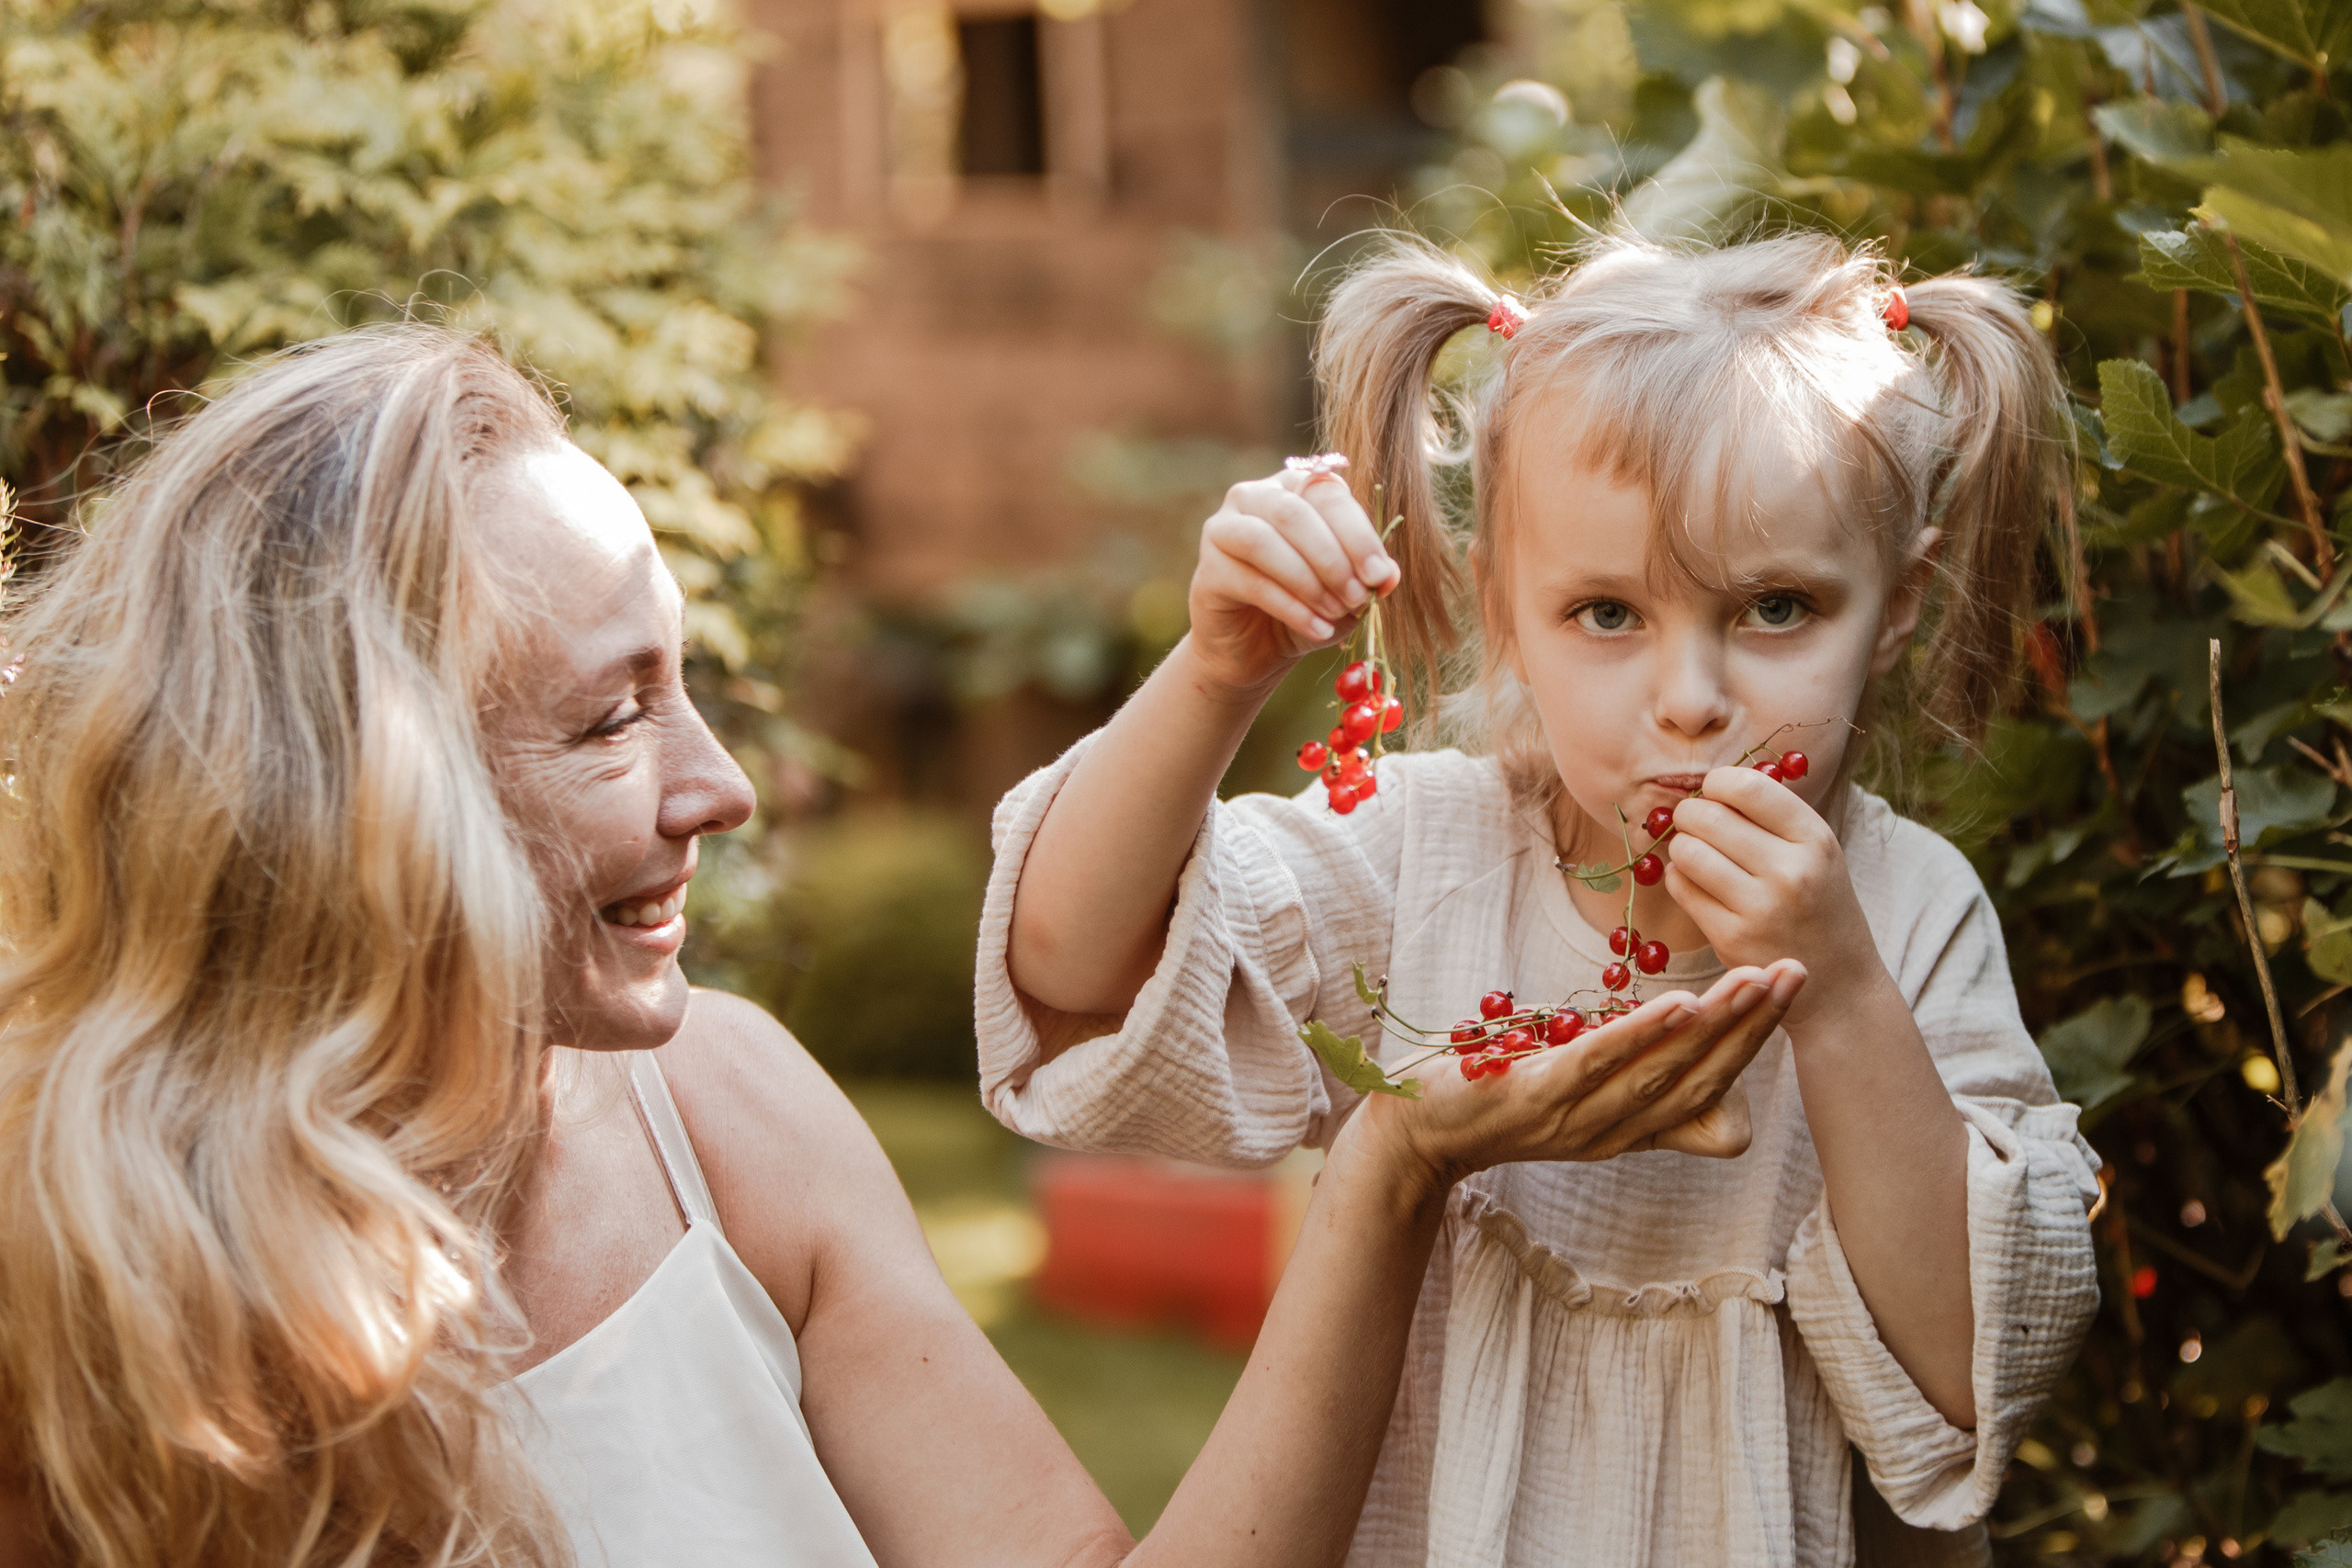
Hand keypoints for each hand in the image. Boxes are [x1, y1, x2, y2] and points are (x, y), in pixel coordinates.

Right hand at [1187, 466, 1399, 694]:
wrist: (1255, 651)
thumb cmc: (1305, 608)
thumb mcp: (1346, 591)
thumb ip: (1368, 577)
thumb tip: (1391, 575)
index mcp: (1294, 487)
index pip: (1327, 494)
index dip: (1358, 534)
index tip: (1380, 575)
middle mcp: (1254, 496)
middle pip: (1296, 513)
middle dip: (1334, 559)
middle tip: (1359, 598)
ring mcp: (1223, 529)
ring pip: (1264, 541)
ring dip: (1309, 581)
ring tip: (1335, 613)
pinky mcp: (1208, 570)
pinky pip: (1251, 582)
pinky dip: (1291, 607)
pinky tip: (1317, 629)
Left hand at [1347, 962, 1804, 1193]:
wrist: (1415, 1133)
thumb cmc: (1496, 1097)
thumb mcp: (1577, 1091)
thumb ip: (1631, 1073)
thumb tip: (1684, 1039)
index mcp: (1628, 1126)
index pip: (1711, 1091)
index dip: (1751, 1046)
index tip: (1784, 992)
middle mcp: (1612, 1129)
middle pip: (1701, 1078)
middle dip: (1753, 1025)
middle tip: (1796, 971)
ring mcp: (1575, 1117)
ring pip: (1662, 1071)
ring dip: (1715, 1026)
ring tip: (1754, 981)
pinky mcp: (1535, 1096)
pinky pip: (1599, 1065)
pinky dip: (1641, 1035)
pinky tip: (1677, 1003)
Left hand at [1663, 767, 1876, 1030]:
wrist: (1840, 985)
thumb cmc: (1819, 906)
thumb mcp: (1817, 852)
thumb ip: (1772, 816)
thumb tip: (1710, 780)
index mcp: (1815, 839)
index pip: (1747, 786)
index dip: (1717, 784)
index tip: (1715, 795)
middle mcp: (1791, 870)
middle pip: (1706, 815)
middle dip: (1690, 815)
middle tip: (1695, 825)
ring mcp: (1760, 907)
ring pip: (1686, 850)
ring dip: (1682, 848)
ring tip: (1698, 856)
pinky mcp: (1732, 938)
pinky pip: (1680, 886)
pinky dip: (1679, 879)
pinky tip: (1697, 884)